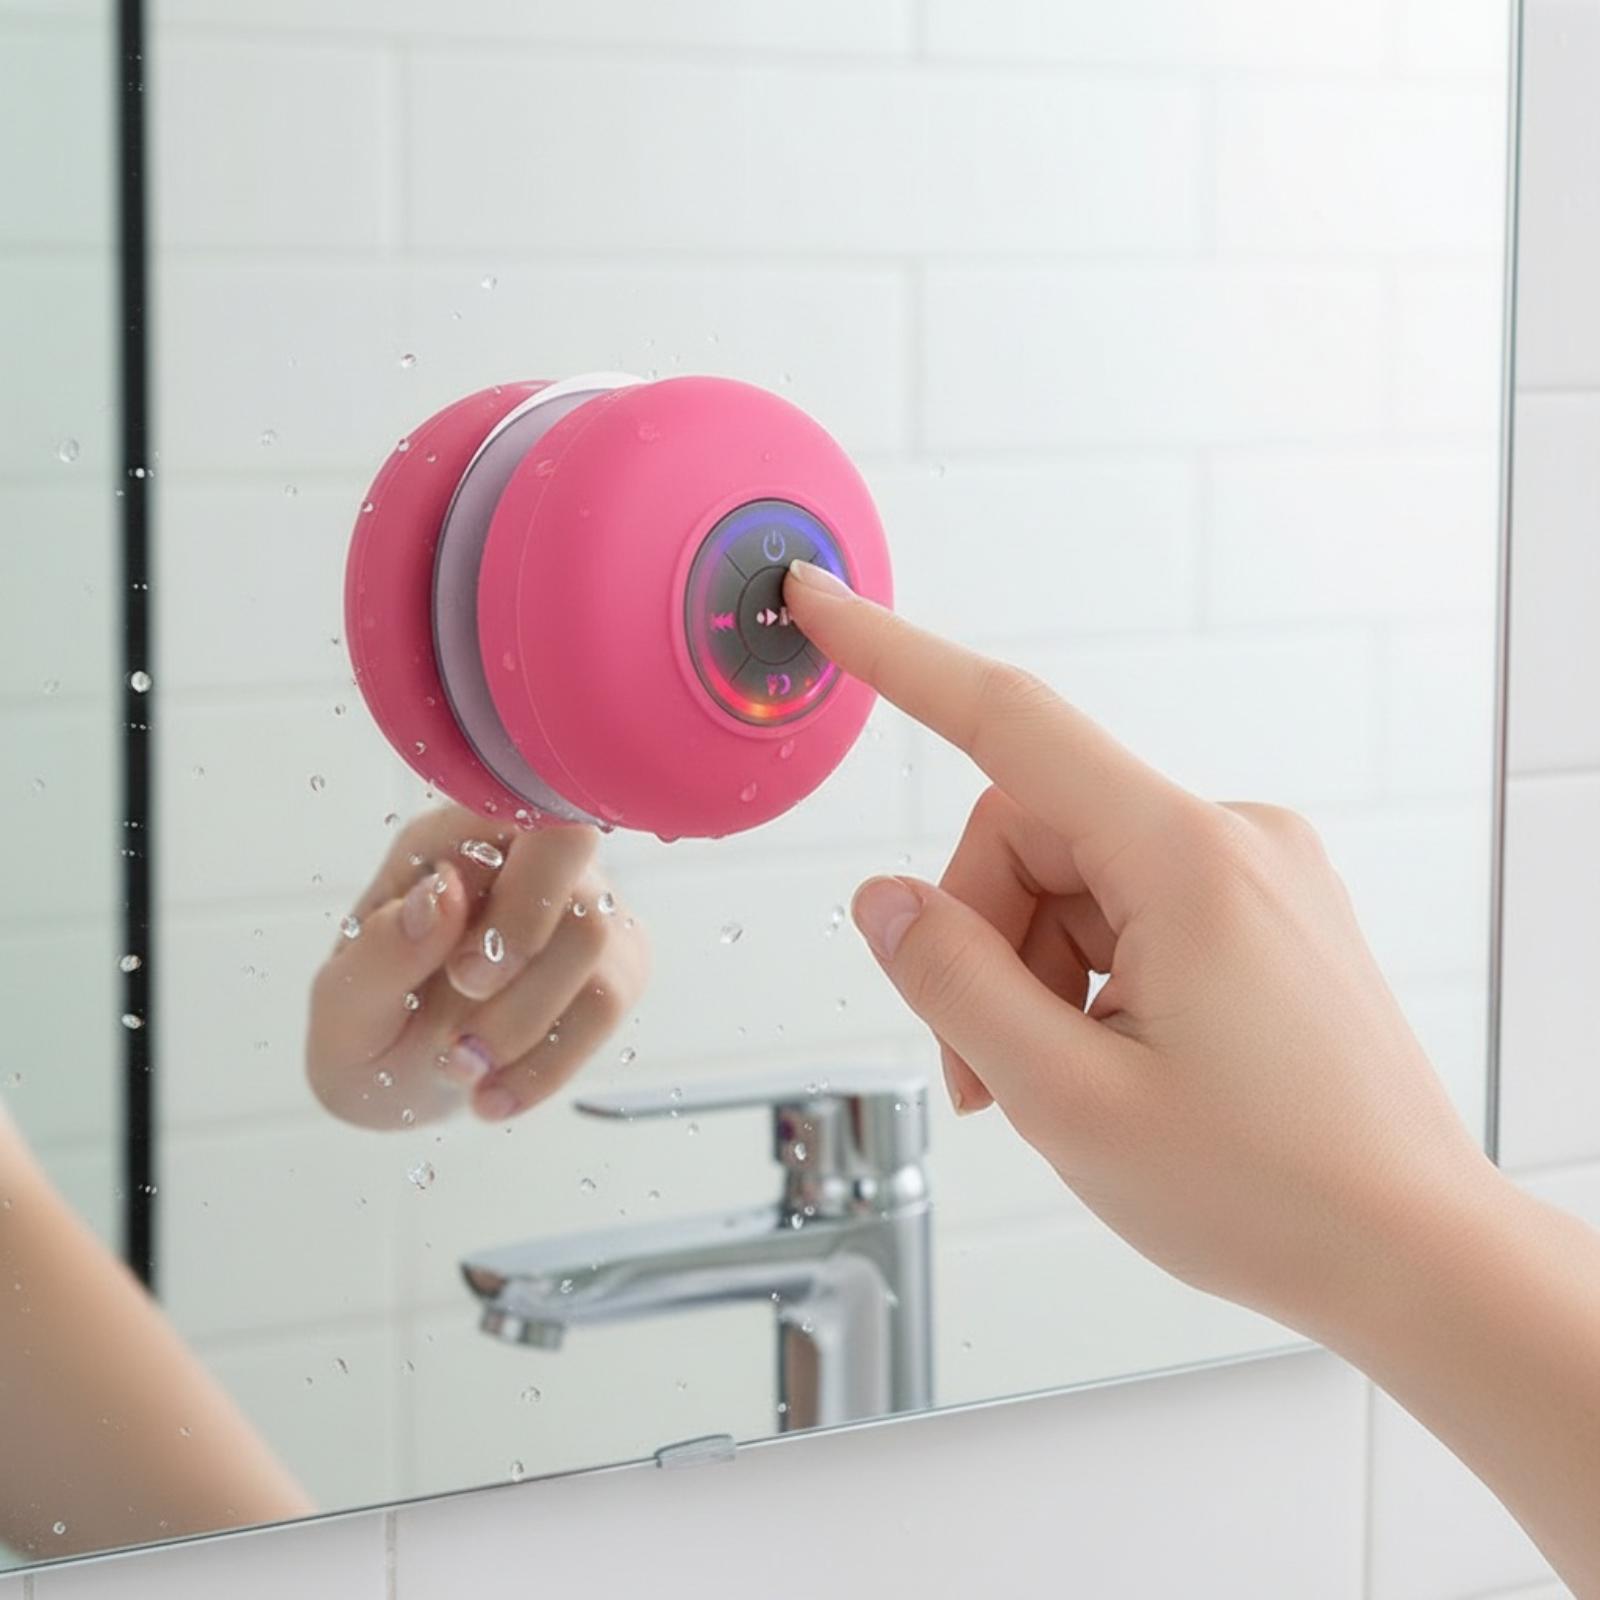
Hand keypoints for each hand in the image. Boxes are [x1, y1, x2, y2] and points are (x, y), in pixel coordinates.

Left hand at [306, 808, 648, 1129]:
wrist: (401, 1090)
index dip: (517, 897)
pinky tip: (494, 1096)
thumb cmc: (367, 1030)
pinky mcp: (613, 966)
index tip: (463, 978)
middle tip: (458, 1041)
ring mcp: (579, 908)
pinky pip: (611, 1003)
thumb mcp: (343, 1007)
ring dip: (523, 1028)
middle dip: (521, 968)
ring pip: (596, 939)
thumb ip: (382, 949)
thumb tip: (444, 890)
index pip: (524, 813)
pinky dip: (549, 1065)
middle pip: (576, 873)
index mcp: (450, 840)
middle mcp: (524, 858)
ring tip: (459, 1071)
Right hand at [784, 559, 1495, 1337]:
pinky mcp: (1261, 911)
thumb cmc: (1277, 1192)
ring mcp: (1254, 873)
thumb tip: (886, 902)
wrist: (1420, 1257)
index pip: (1009, 722)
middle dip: (980, 943)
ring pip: (1073, 882)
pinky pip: (1128, 909)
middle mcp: (1229, 838)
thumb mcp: (1068, 1101)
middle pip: (1029, 835)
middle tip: (979, 1072)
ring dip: (1031, 977)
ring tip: (1049, 1091)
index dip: (897, 659)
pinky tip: (1103, 1066)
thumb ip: (954, 984)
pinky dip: (1085, 978)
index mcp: (1185, 860)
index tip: (825, 608)